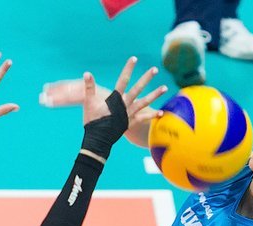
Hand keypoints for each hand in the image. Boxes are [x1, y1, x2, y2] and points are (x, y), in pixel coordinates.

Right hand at [40, 78, 161, 147]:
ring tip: (165, 87)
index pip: (123, 80)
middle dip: (146, 78)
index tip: (134, 58)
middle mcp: (125, 105)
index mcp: (115, 99)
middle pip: (138, 89)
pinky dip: (152, 115)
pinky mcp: (131, 123)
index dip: (128, 69)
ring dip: (155, 95)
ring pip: (145, 102)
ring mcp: (129, 114)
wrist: (98, 140)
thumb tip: (87, 73)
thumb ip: (89, 88)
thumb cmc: (92, 122)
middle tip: (155, 69)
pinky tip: (161, 112)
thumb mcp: (89, 103)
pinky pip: (144, 118)